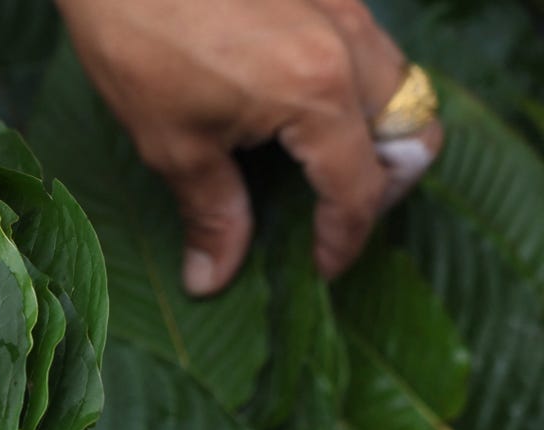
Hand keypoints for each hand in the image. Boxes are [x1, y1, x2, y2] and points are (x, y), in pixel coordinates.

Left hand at [56, 0, 443, 294]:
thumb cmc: (138, 40)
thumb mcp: (172, 143)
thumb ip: (211, 214)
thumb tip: (212, 278)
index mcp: (318, 93)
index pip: (360, 188)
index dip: (344, 240)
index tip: (324, 268)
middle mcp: (350, 46)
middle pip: (416, 131)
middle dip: (387, 184)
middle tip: (336, 213)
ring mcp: (343, 8)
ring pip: (402, 84)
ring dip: (378, 134)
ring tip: (322, 165)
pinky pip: (368, 49)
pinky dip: (355, 90)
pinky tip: (301, 108)